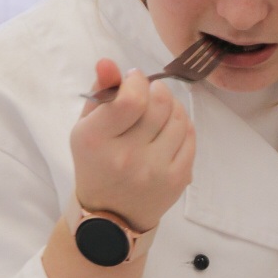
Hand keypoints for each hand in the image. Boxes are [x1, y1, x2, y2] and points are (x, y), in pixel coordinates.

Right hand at [71, 59, 195, 233]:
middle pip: (160, 104)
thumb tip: (109, 62)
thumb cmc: (97, 163)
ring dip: (172, 106)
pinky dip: (183, 125)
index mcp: (96, 141)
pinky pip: (191, 137)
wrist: (111, 215)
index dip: (137, 81)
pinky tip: (170, 128)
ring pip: (179, 118)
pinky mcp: (177, 180)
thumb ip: (100, 91)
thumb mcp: (86, 127)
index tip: (134, 80)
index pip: (131, 99)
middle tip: (148, 94)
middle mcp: (126, 158)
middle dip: (156, 90)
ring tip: (159, 110)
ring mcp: (155, 171)